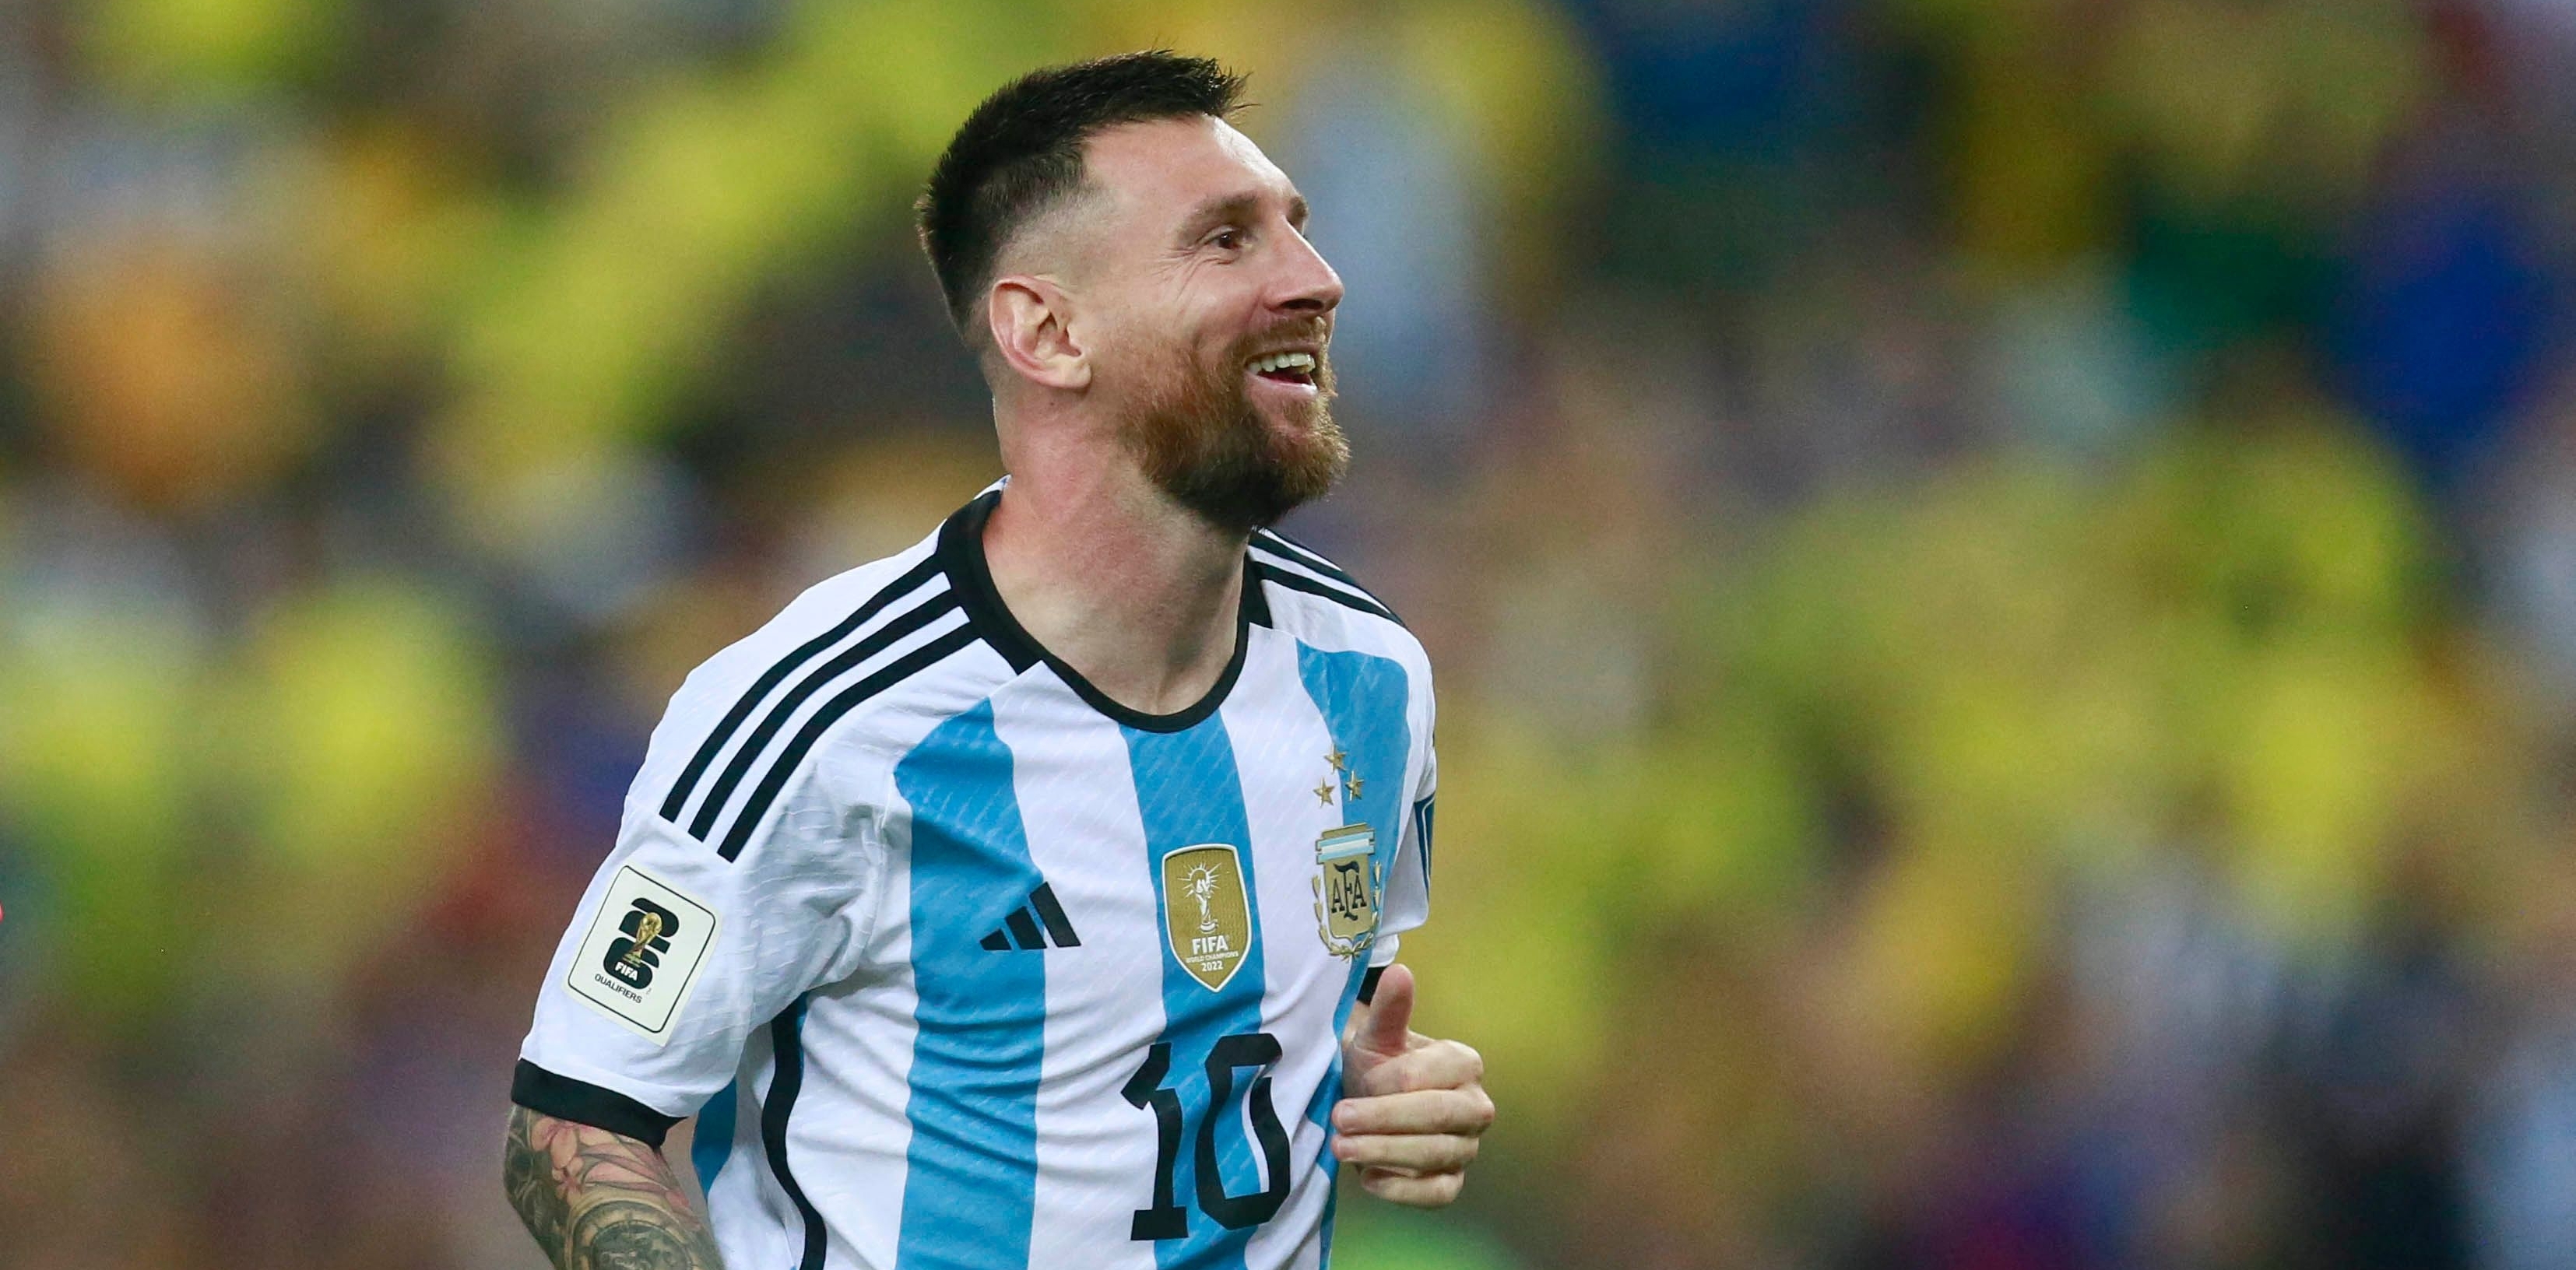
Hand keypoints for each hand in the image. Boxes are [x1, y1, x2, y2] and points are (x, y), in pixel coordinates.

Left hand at [1332, 963, 1493, 1206]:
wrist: (1372, 1103)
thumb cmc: (1378, 1066)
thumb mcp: (1377, 1038)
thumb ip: (1389, 1010)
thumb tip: (1400, 972)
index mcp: (1464, 1063)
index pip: (1427, 1077)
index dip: (1388, 1083)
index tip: (1358, 1080)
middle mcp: (1476, 1107)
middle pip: (1436, 1117)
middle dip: (1383, 1120)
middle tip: (1339, 1119)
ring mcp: (1467, 1148)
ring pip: (1434, 1156)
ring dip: (1382, 1153)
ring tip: (1340, 1147)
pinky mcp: (1452, 1183)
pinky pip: (1436, 1194)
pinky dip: (1402, 1190)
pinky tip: (1367, 1178)